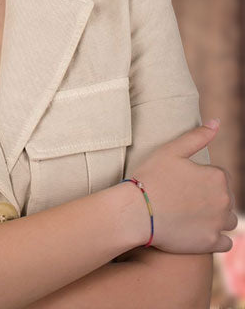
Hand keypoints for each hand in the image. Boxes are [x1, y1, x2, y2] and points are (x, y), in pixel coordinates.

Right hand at [132, 120, 236, 253]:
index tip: (182, 182)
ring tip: (190, 215)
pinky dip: (215, 237)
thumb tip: (217, 122)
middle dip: (210, 198)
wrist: (137, 211)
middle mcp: (224, 200)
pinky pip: (225, 242)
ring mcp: (219, 223)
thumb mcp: (171, 150)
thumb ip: (197, 136)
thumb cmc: (151, 177)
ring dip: (215, 218)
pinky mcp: (212, 243)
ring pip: (228, 220)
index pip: (220, 176)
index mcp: (217, 176)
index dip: (201, 178)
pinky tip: (196, 231)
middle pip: (225, 198)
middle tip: (183, 198)